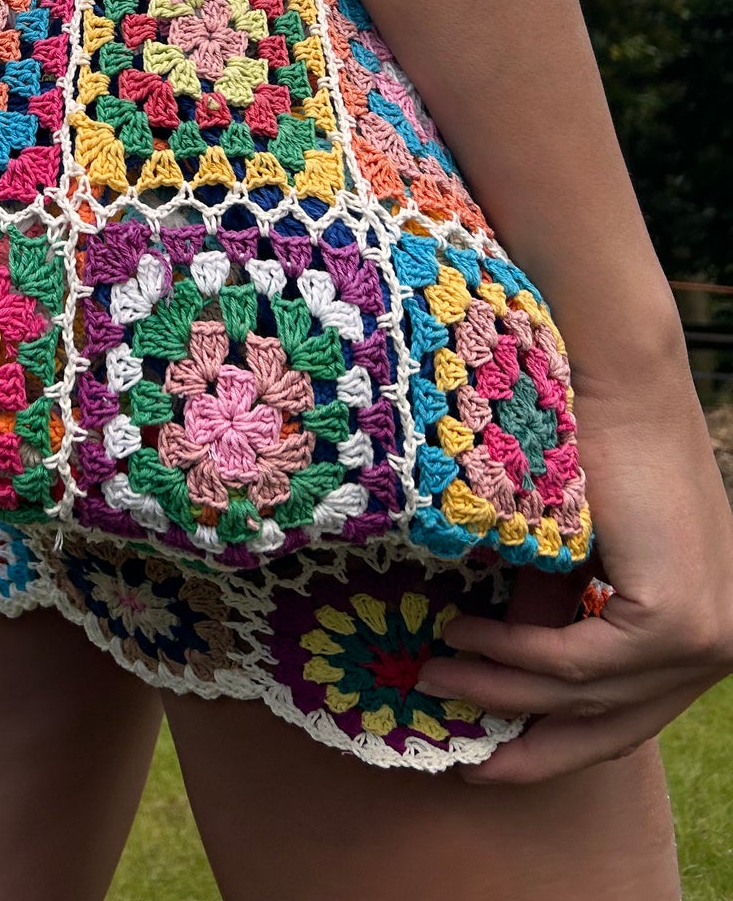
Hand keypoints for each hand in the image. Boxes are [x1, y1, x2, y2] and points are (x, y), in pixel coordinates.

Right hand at [417, 371, 732, 783]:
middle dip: (534, 747)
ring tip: (433, 673)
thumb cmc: (592, 441)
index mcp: (705, 623)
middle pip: (616, 722)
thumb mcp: (578, 550)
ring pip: (587, 694)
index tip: (494, 759)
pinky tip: (464, 637)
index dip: (559, 741)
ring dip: (501, 690)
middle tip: (465, 760)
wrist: (615, 377)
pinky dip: (515, 657)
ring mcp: (708, 636)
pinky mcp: (678, 621)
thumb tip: (510, 673)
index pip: (632, 709)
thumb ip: (559, 613)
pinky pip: (578, 662)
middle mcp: (721, 641)